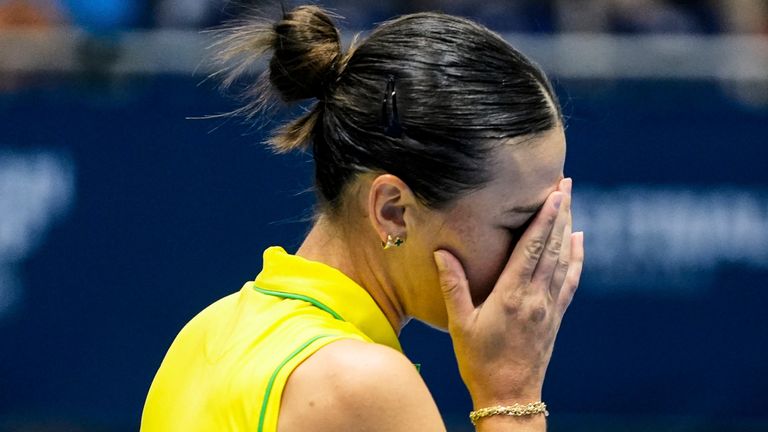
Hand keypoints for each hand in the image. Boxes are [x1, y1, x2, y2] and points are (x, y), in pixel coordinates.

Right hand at [433, 178, 583, 407]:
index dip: (545, 218)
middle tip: (567, 184)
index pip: (533, 248)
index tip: (554, 193)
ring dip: (569, 228)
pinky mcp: (555, 317)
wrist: (510, 397)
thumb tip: (442, 252)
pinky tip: (579, 241)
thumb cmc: (479, 361)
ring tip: (570, 202)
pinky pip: (571, 280)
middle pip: (554, 247)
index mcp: (513, 295)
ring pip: (564, 259)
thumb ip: (453, 285)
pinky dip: (576, 258)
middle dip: (561, 212)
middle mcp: (537, 297)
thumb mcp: (460, 323)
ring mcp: (550, 307)